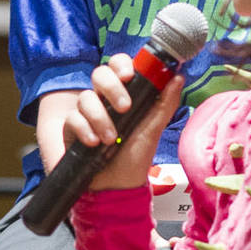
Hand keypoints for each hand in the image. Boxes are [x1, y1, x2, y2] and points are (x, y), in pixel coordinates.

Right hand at [67, 54, 186, 191]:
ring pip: (85, 98)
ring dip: (100, 118)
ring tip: (111, 139)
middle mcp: (104, 99)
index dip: (121, 64)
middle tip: (124, 108)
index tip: (129, 75)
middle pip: (99, 74)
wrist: (118, 185)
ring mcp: (87, 113)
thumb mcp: (153, 129)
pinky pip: (72, 119)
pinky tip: (94, 143)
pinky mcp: (72, 128)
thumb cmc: (135, 156)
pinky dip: (85, 130)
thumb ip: (165, 103)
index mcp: (125, 93)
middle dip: (111, 87)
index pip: (118, 65)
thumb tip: (178, 76)